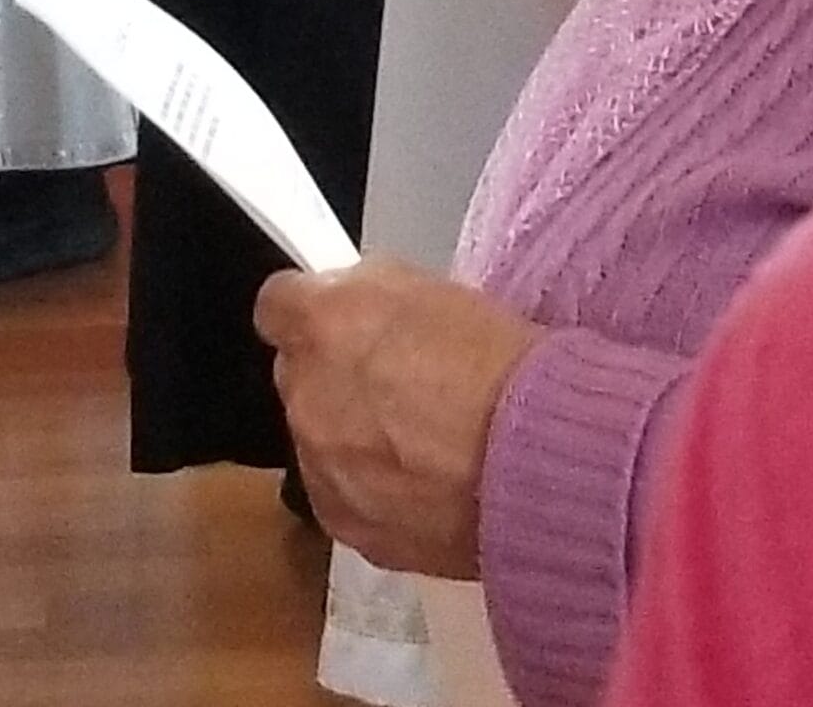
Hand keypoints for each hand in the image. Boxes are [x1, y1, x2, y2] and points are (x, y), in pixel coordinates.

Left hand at [255, 260, 539, 577]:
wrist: (536, 464)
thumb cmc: (499, 366)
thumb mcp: (432, 288)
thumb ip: (367, 294)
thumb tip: (350, 308)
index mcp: (321, 324)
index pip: (276, 304)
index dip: (313, 312)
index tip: (341, 322)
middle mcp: (305, 394)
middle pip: (298, 375)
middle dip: (334, 376)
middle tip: (397, 385)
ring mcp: (318, 466)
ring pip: (317, 439)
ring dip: (349, 435)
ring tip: (419, 443)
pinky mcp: (341, 524)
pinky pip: (339, 494)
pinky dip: (369, 488)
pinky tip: (421, 484)